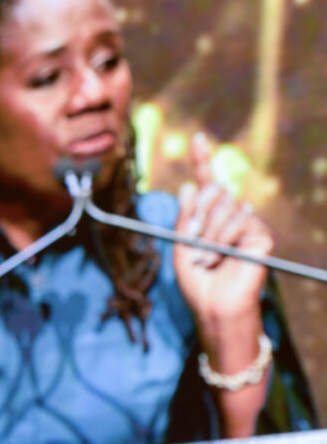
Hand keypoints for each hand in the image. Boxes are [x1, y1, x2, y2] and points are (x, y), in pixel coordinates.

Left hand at [173, 132, 272, 328]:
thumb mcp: (181, 245)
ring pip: (225, 209)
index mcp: (210, 216)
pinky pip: (238, 224)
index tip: (199, 138)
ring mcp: (248, 225)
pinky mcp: (261, 236)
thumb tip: (189, 187)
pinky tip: (223, 260)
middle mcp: (231, 216)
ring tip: (206, 259)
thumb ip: (185, 217)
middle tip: (194, 245)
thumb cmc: (197, 279)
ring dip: (208, 236)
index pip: (207, 182)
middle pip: (214, 192)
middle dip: (197, 218)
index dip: (203, 160)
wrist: (213, 305)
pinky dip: (223, 242)